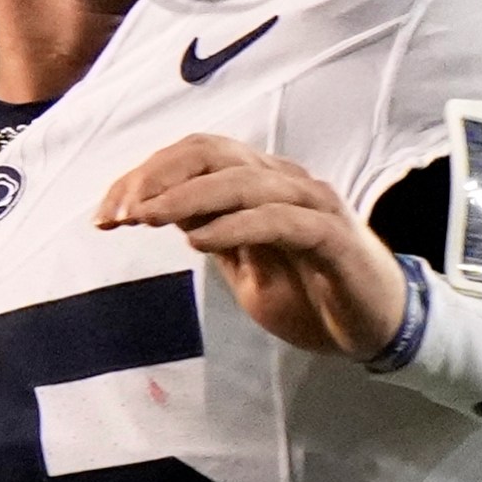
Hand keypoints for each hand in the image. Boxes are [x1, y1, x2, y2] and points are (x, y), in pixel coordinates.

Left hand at [97, 134, 406, 359]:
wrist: (378, 328)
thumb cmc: (311, 294)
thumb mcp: (245, 268)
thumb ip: (210, 234)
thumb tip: (156, 210)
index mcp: (259, 183)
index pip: (195, 156)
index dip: (145, 175)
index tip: (104, 212)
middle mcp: (284, 181)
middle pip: (212, 153)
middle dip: (156, 177)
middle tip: (118, 213)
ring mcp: (312, 204)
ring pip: (242, 181)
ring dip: (186, 197)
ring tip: (144, 219)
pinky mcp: (332, 237)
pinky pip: (278, 220)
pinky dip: (234, 226)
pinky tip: (198, 241)